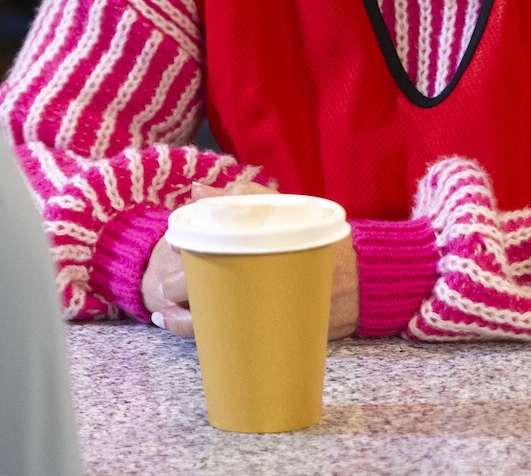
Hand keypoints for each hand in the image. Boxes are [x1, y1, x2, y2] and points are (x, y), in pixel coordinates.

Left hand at [141, 182, 359, 340]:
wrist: (365, 280)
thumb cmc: (321, 242)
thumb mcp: (284, 212)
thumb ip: (242, 199)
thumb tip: (198, 191)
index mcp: (261, 254)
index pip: (213, 255)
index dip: (188, 254)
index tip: (176, 248)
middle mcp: (261, 289)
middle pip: (208, 294)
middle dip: (180, 290)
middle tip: (166, 287)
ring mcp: (265, 316)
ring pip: (214, 326)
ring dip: (184, 322)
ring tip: (164, 317)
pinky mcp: (271, 336)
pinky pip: (232, 340)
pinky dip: (207, 337)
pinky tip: (190, 331)